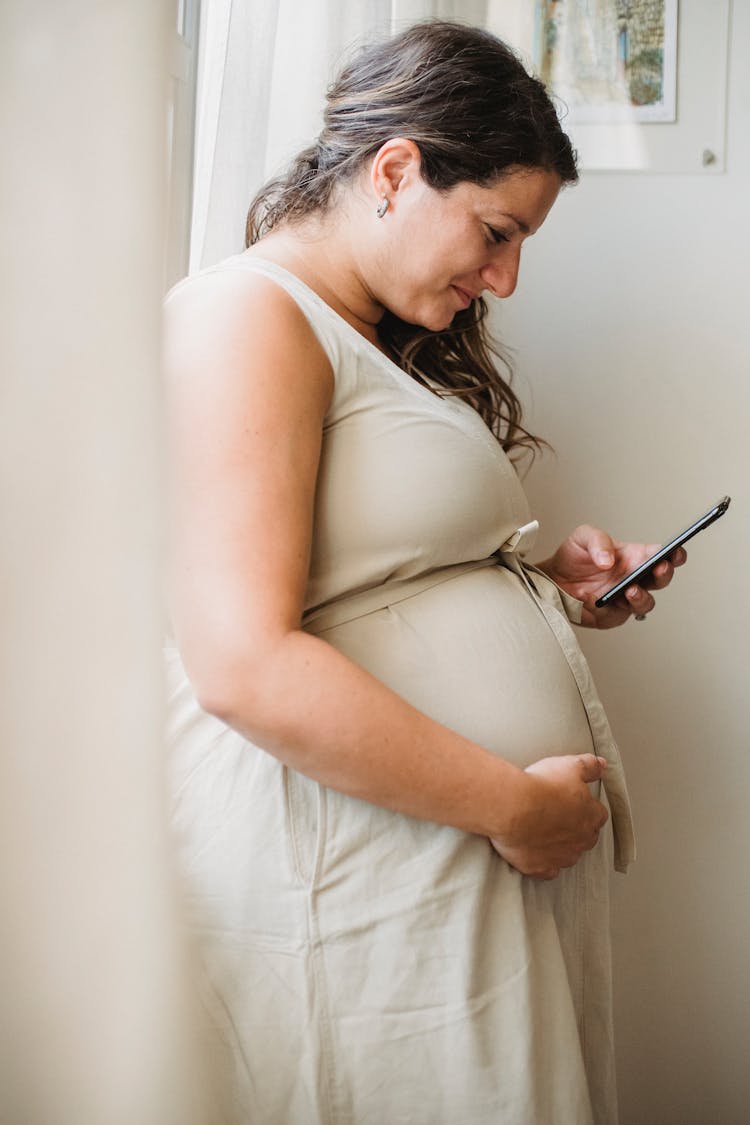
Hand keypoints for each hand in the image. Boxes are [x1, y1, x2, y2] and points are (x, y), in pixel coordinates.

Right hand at [490, 754, 608, 878]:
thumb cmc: (541, 786)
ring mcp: (561, 857)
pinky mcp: (541, 868)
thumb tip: (604, 765)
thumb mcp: (569, 766)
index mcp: (591, 816)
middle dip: (576, 829)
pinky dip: (544, 864)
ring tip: (544, 832)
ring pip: (569, 856)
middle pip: (586, 837)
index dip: (586, 807)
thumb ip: (590, 766)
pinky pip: (548, 871)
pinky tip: (535, 852)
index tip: (572, 801)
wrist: (513, 808)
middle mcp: (581, 840)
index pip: (598, 814)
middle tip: (556, 815)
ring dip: (561, 847)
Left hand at [537, 524, 686, 628]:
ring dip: (642, 597)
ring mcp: (624, 599)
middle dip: (664, 574)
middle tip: (659, 568)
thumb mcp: (582, 538)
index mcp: (634, 557)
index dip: (674, 554)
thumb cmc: (572, 558)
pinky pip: (618, 616)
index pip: (661, 555)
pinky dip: (610, 609)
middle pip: (661, 579)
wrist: (550, 581)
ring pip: (646, 603)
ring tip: (629, 589)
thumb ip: (597, 541)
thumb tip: (609, 560)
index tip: (675, 552)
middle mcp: (634, 579)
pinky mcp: (611, 616)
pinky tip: (600, 599)